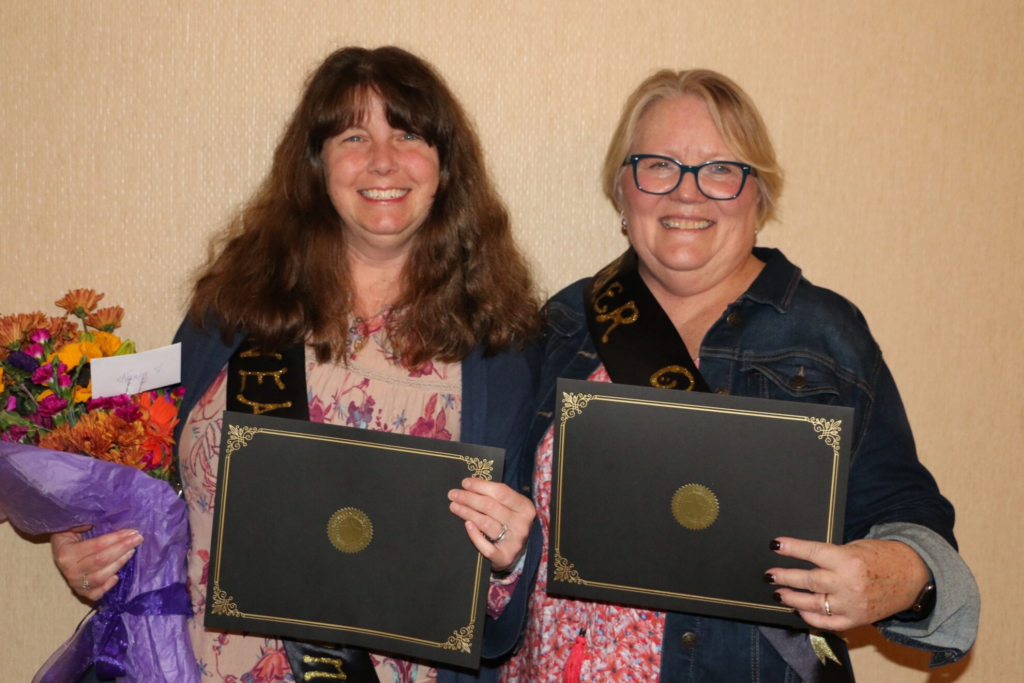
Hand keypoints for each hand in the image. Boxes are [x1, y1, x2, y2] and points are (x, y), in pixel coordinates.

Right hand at [50, 526, 143, 601]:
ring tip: (131, 552)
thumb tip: (100, 519)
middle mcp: (70, 571)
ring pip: (101, 577)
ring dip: (119, 564)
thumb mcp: (71, 526)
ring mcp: (75, 584)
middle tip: (138, 539)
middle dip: (122, 548)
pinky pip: (95, 594)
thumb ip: (82, 523)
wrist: (58, 552)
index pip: (96, 545)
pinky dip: (107, 587)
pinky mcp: (81, 592)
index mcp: (66, 553)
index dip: (116, 538)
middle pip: (101, 560)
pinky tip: (118, 577)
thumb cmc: (68, 536)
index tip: (132, 531)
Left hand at [448, 478, 534, 572]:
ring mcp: (514, 542)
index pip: (501, 492)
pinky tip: (467, 525)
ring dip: (467, 513)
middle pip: (490, 507)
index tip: (465, 483)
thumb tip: (470, 485)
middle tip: (453, 494)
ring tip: (454, 506)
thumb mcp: (511, 507)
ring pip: (486, 524)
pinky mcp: (505, 557)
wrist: (520, 551)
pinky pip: (486, 547)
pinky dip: (475, 535)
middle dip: (469, 498)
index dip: (481, 486)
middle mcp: (521, 524)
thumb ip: (496, 496)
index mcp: (525, 507)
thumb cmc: (511, 522)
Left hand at [766, 536, 929, 629]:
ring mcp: (852, 605)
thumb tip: (804, 558)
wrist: (913, 576)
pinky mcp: (857, 620)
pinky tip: (799, 611)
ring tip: (779, 593)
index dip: (792, 548)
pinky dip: (811, 618)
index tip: (775, 545)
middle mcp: (848, 584)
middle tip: (769, 575)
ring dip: (793, 599)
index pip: (813, 553)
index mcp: (848, 560)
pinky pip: (828, 623)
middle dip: (785, 577)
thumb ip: (832, 555)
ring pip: (814, 604)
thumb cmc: (883, 557)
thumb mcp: (856, 547)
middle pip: (809, 581)